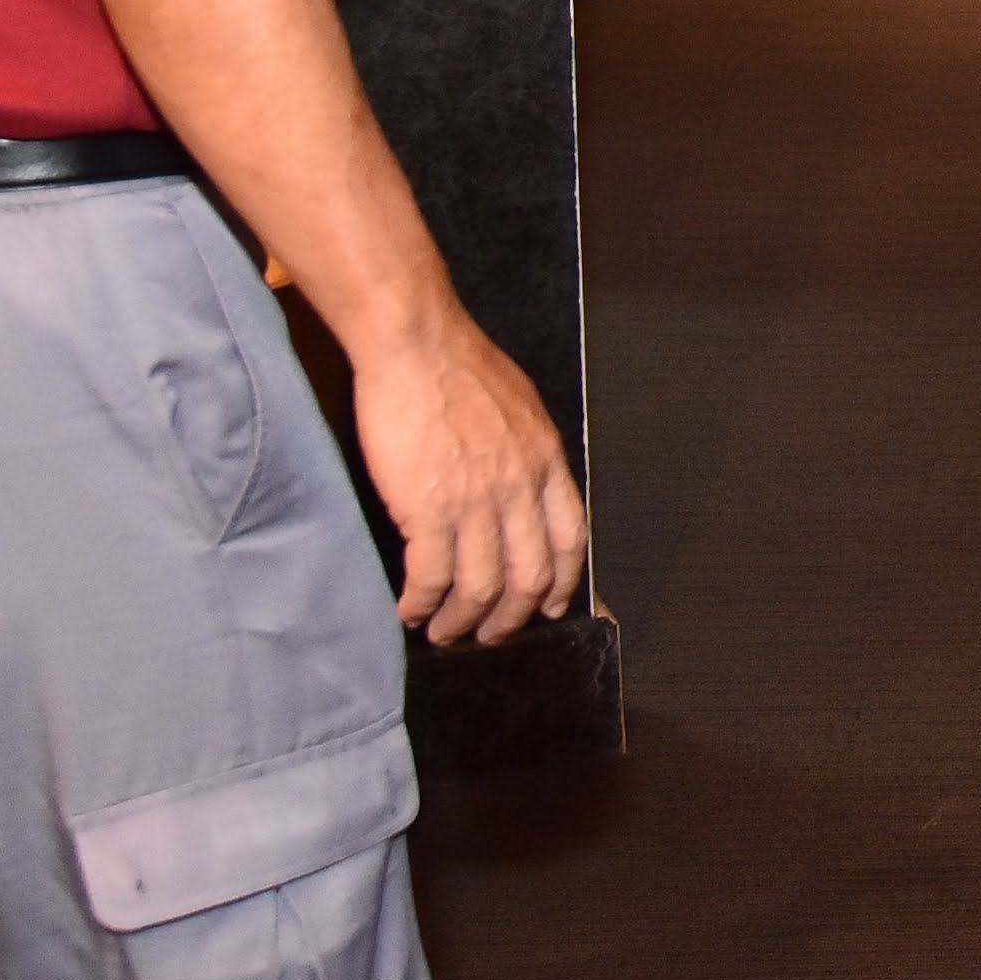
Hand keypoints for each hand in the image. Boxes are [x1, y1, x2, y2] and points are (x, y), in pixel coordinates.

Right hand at [345, 311, 589, 648]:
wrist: (416, 343)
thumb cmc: (459, 365)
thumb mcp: (519, 407)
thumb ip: (526, 453)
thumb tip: (522, 488)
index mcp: (546, 461)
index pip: (570, 539)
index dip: (562, 582)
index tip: (549, 606)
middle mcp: (520, 487)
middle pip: (529, 576)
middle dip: (510, 618)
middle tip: (488, 636)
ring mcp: (476, 501)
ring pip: (481, 588)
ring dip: (462, 621)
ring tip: (443, 631)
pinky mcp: (429, 508)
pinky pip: (431, 577)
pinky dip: (421, 603)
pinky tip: (410, 609)